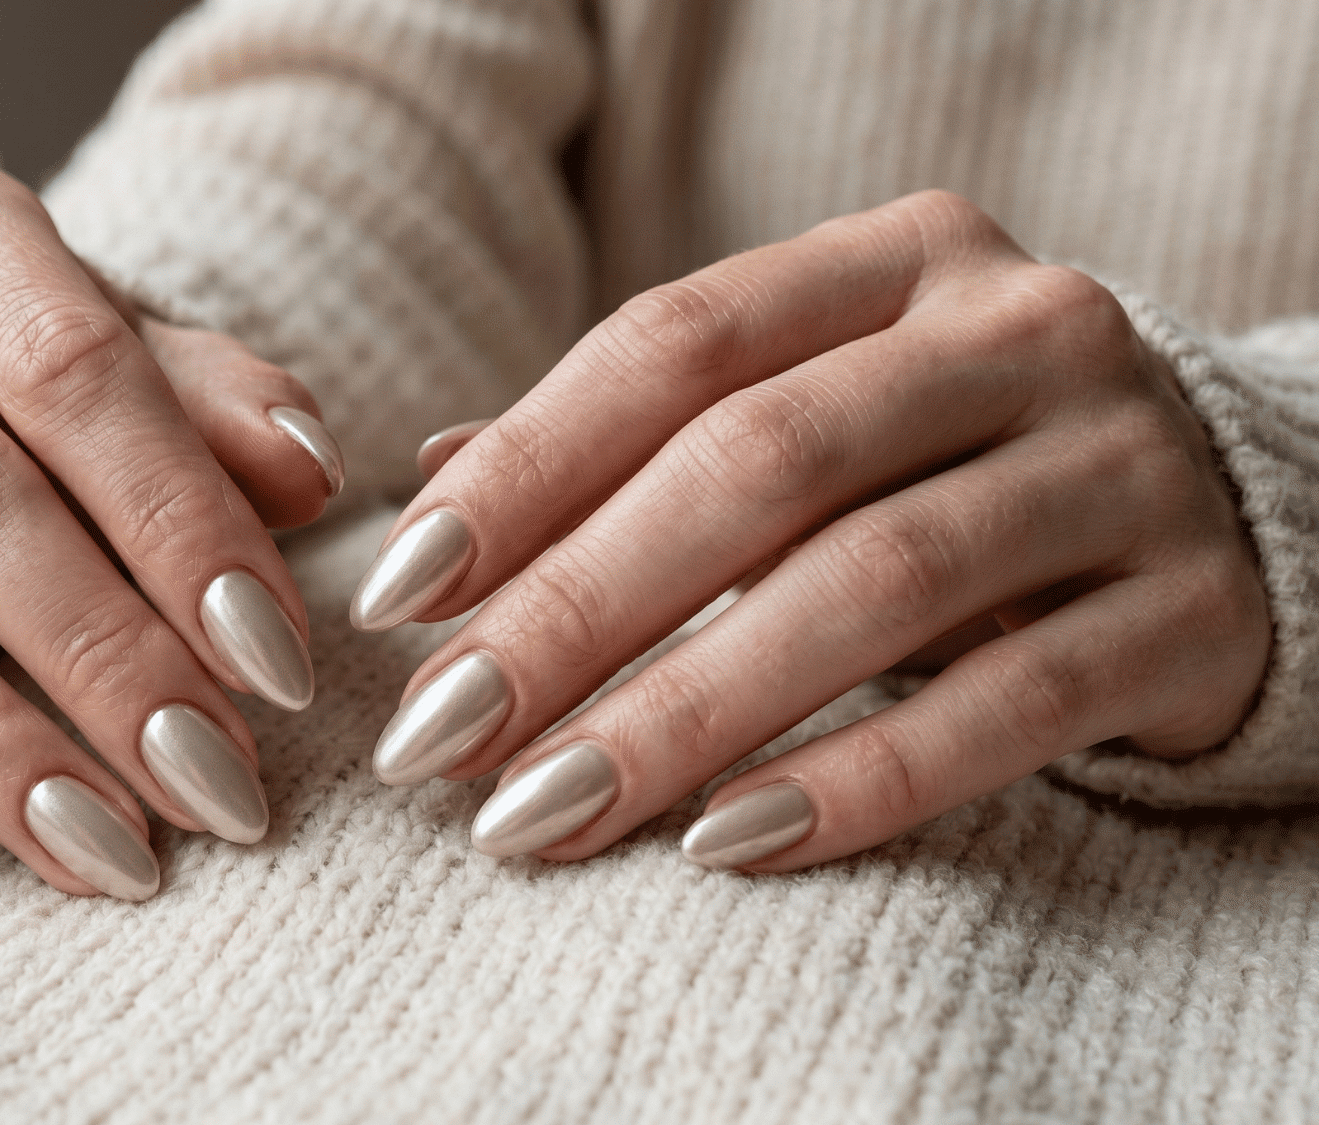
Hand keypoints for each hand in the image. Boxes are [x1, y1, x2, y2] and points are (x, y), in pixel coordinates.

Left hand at [352, 190, 1268, 870]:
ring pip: (870, 580)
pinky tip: (723, 844)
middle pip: (754, 462)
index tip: (396, 598)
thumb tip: (429, 479)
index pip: (672, 344)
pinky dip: (856, 778)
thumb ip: (631, 439)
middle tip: (439, 738)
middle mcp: (1017, 328)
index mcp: (894, 261)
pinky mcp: (1194, 607)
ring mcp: (1120, 460)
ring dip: (682, 710)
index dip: (522, 468)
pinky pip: (1008, 702)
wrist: (1221, 512)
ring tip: (542, 812)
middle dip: (572, 610)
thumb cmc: (944, 464)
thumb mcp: (801, 411)